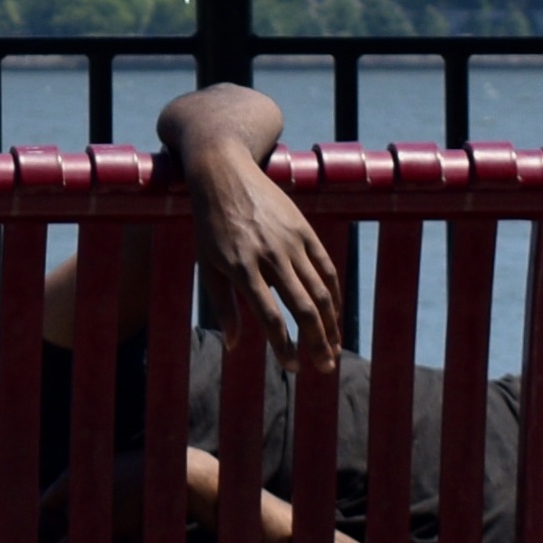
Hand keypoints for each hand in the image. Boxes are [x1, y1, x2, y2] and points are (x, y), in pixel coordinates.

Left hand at [160, 82, 338, 361]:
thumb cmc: (210, 226)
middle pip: (303, 307)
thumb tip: (235, 347)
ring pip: (320, 291)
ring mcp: (290, 241)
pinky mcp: (304, 230)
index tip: (292, 368)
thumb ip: (222, 307)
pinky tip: (335, 316)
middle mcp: (269, 255)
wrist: (224, 174)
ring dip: (331, 325)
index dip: (283, 346)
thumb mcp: (207, 266)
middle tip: (325, 368)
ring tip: (333, 350)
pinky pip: (326, 268)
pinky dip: (334, 296)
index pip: (269, 316)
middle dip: (317, 343)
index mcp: (241, 266)